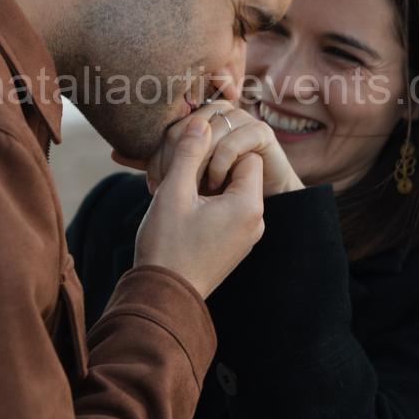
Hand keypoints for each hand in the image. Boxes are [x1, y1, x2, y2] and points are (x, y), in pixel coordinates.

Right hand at [134, 117, 264, 298]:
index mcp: (248, 205)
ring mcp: (246, 236)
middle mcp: (255, 221)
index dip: (220, 151)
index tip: (194, 166)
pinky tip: (183, 213)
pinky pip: (228, 212)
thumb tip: (201, 122)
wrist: (162, 297)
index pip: (246, 154)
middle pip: (241, 172)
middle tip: (183, 177)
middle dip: (212, 167)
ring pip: (232, 191)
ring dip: (207, 186)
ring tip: (179, 196)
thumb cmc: (167, 245)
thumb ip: (189, 152)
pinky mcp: (234, 246)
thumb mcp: (174, 192)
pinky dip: (208, 204)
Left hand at [144, 101, 303, 197]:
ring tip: (195, 190)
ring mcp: (242, 119)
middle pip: (189, 125)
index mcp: (199, 117)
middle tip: (170, 188)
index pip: (171, 127)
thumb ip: (154, 163)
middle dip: (177, 160)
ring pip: (211, 131)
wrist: (258, 205)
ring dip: (199, 163)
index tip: (153, 185)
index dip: (159, 155)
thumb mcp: (178, 179)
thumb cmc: (217, 190)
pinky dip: (222, 162)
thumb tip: (115, 152)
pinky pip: (236, 140)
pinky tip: (215, 185)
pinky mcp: (261, 133)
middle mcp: (220, 112)